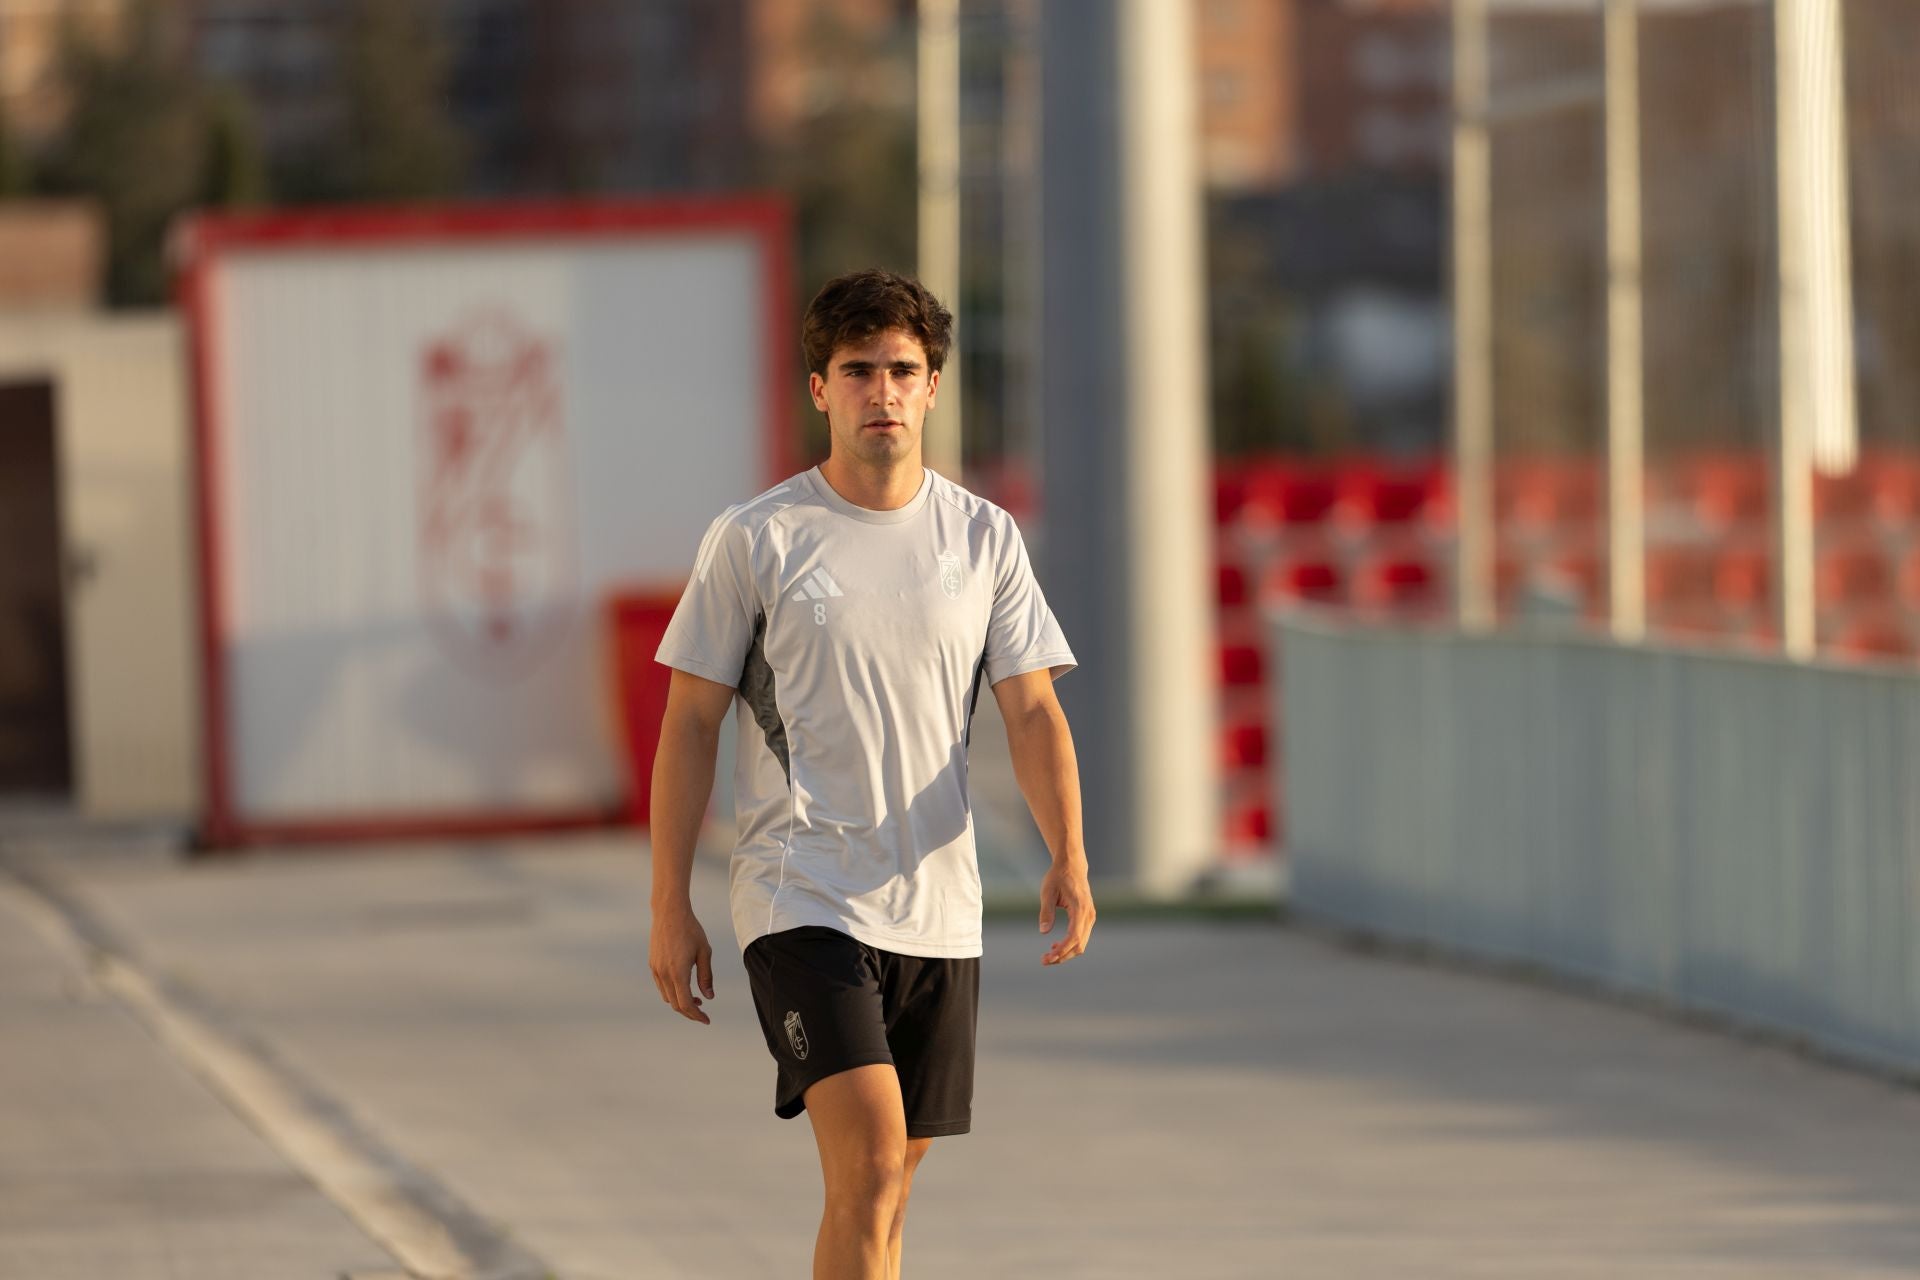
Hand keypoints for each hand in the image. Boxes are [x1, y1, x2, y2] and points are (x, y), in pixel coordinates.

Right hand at [649, 905, 714, 1023]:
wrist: (669, 912)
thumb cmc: (690, 930)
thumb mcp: (704, 952)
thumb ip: (706, 976)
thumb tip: (709, 997)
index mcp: (678, 972)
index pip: (686, 1004)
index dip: (696, 1015)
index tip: (706, 1020)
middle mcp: (664, 974)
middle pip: (675, 1004)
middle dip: (689, 1012)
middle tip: (703, 1013)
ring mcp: (656, 970)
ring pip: (667, 996)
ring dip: (680, 1002)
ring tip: (696, 999)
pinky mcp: (653, 964)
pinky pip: (661, 986)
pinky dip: (672, 992)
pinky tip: (683, 986)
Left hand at [1038, 859, 1094, 964]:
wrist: (1072, 866)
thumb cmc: (1058, 877)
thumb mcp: (1047, 892)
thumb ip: (1046, 912)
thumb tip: (1043, 932)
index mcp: (1080, 909)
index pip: (1074, 937)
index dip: (1061, 950)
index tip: (1047, 957)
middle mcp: (1089, 915)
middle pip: (1079, 945)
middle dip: (1062, 956)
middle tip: (1044, 960)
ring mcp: (1090, 917)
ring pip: (1081, 944)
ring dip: (1066, 953)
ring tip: (1048, 955)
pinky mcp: (1088, 918)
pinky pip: (1081, 937)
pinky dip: (1070, 945)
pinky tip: (1055, 945)